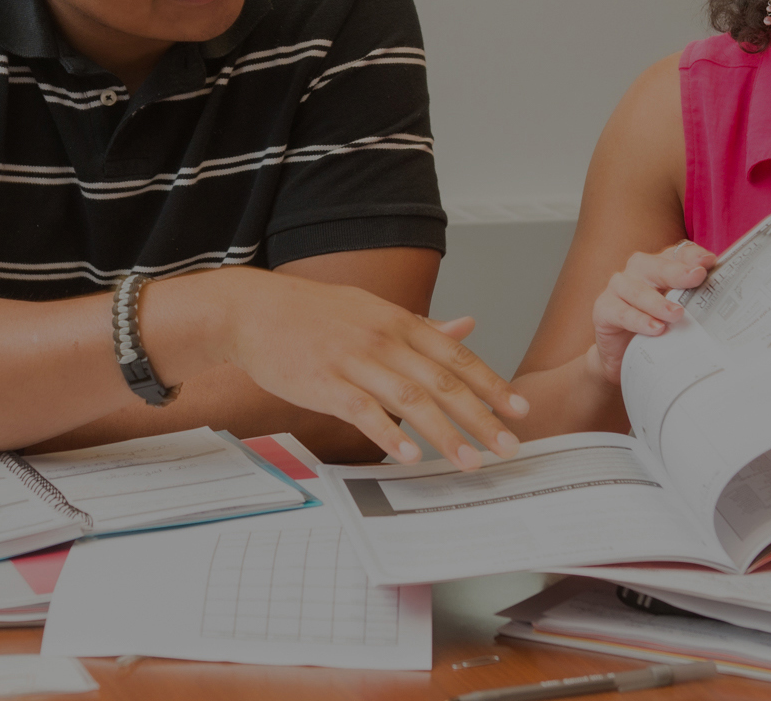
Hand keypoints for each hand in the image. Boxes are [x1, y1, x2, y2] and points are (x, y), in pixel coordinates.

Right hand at [152, 267, 526, 470]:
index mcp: (398, 321)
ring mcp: (354, 361)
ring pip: (411, 400)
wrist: (251, 310)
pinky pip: (364, 412)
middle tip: (508, 447)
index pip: (457, 356)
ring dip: (445, 434)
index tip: (519, 411)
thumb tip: (466, 326)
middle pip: (443, 382)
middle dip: (481, 418)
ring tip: (469, 462)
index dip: (491, 385)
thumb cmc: (311, 313)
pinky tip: (409, 456)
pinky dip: (389, 435)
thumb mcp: (372, 309)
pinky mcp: (324, 383)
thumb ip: (421, 324)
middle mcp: (383, 339)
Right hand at [583, 241, 716, 382]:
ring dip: (657, 301)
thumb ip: (697, 301)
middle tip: (696, 277)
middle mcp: (637, 272)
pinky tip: (654, 328)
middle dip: (676, 271)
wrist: (624, 358)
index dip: (692, 255)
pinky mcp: (603, 309)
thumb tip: (726, 300)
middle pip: (654, 265)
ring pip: (635, 288)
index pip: (676, 253)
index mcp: (659, 267)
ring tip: (676, 313)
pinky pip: (620, 311)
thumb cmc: (658, 330)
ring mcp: (617, 288)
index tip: (710, 262)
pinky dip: (638, 320)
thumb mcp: (681, 314)